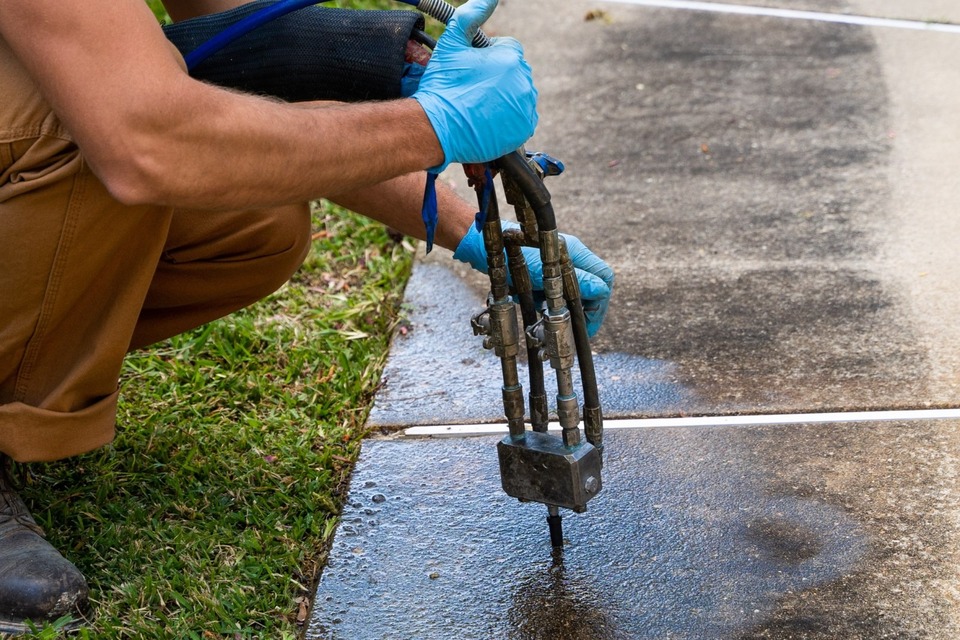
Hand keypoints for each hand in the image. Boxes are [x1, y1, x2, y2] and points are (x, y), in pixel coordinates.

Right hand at [412, 0, 537, 172]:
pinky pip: (522, 117)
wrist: (437, 128)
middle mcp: (524, 81)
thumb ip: (471, 15)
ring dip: (505, 97)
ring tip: (479, 105)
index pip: (509, 49)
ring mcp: (526, 106)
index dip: (489, 58)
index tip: (473, 71)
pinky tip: (489, 119)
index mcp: (511, 57)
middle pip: (515, 72)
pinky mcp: (524, 127)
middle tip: (473, 90)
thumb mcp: (451, 44)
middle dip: (499, 77)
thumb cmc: (442, 85)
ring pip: (519, 94)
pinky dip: (510, 118)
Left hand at [454, 222, 614, 336]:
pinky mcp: (541, 274)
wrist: (484, 246)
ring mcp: (556, 266)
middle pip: (591, 289)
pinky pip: (552, 293)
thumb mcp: (546, 271)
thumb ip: (576, 280)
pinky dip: (545, 303)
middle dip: (582, 311)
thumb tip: (601, 291)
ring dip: (562, 308)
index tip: (587, 325)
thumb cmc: (514, 253)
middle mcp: (570, 259)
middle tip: (573, 328)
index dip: (599, 305)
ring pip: (571, 294)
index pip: (603, 280)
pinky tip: (535, 307)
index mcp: (577, 254)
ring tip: (548, 318)